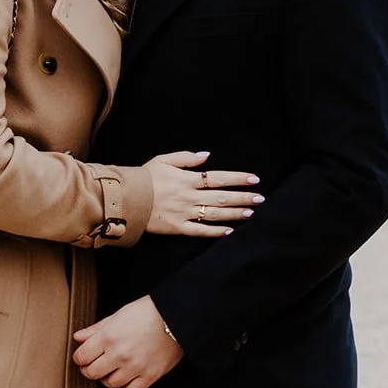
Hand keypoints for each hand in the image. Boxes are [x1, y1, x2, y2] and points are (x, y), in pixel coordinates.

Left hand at [74, 296, 181, 387]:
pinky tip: (128, 373)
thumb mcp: (118, 315)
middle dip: (89, 369)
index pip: (82, 357)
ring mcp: (134, 368)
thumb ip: (96, 329)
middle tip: (93, 363)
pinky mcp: (149, 377)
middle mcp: (119, 355)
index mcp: (109, 337)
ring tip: (113, 366)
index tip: (83, 355)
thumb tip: (78, 337)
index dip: (80, 357)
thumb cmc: (146, 312)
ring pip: (110, 383)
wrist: (175, 317)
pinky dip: (126, 384)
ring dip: (108, 376)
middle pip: (92, 373)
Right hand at [143, 149, 261, 236]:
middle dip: (243, 198)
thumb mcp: (164, 159)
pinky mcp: (178, 228)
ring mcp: (184, 213)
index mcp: (187, 179)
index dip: (238, 178)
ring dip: (235, 214)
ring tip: (251, 213)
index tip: (254, 179)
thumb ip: (186, 157)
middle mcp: (189, 196)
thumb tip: (206, 155)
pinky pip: (200, 231)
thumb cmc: (145, 176)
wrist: (126, 198)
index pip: (218, 178)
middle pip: (221, 197)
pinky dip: (216, 232)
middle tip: (260, 199)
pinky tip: (230, 232)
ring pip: (215, 215)